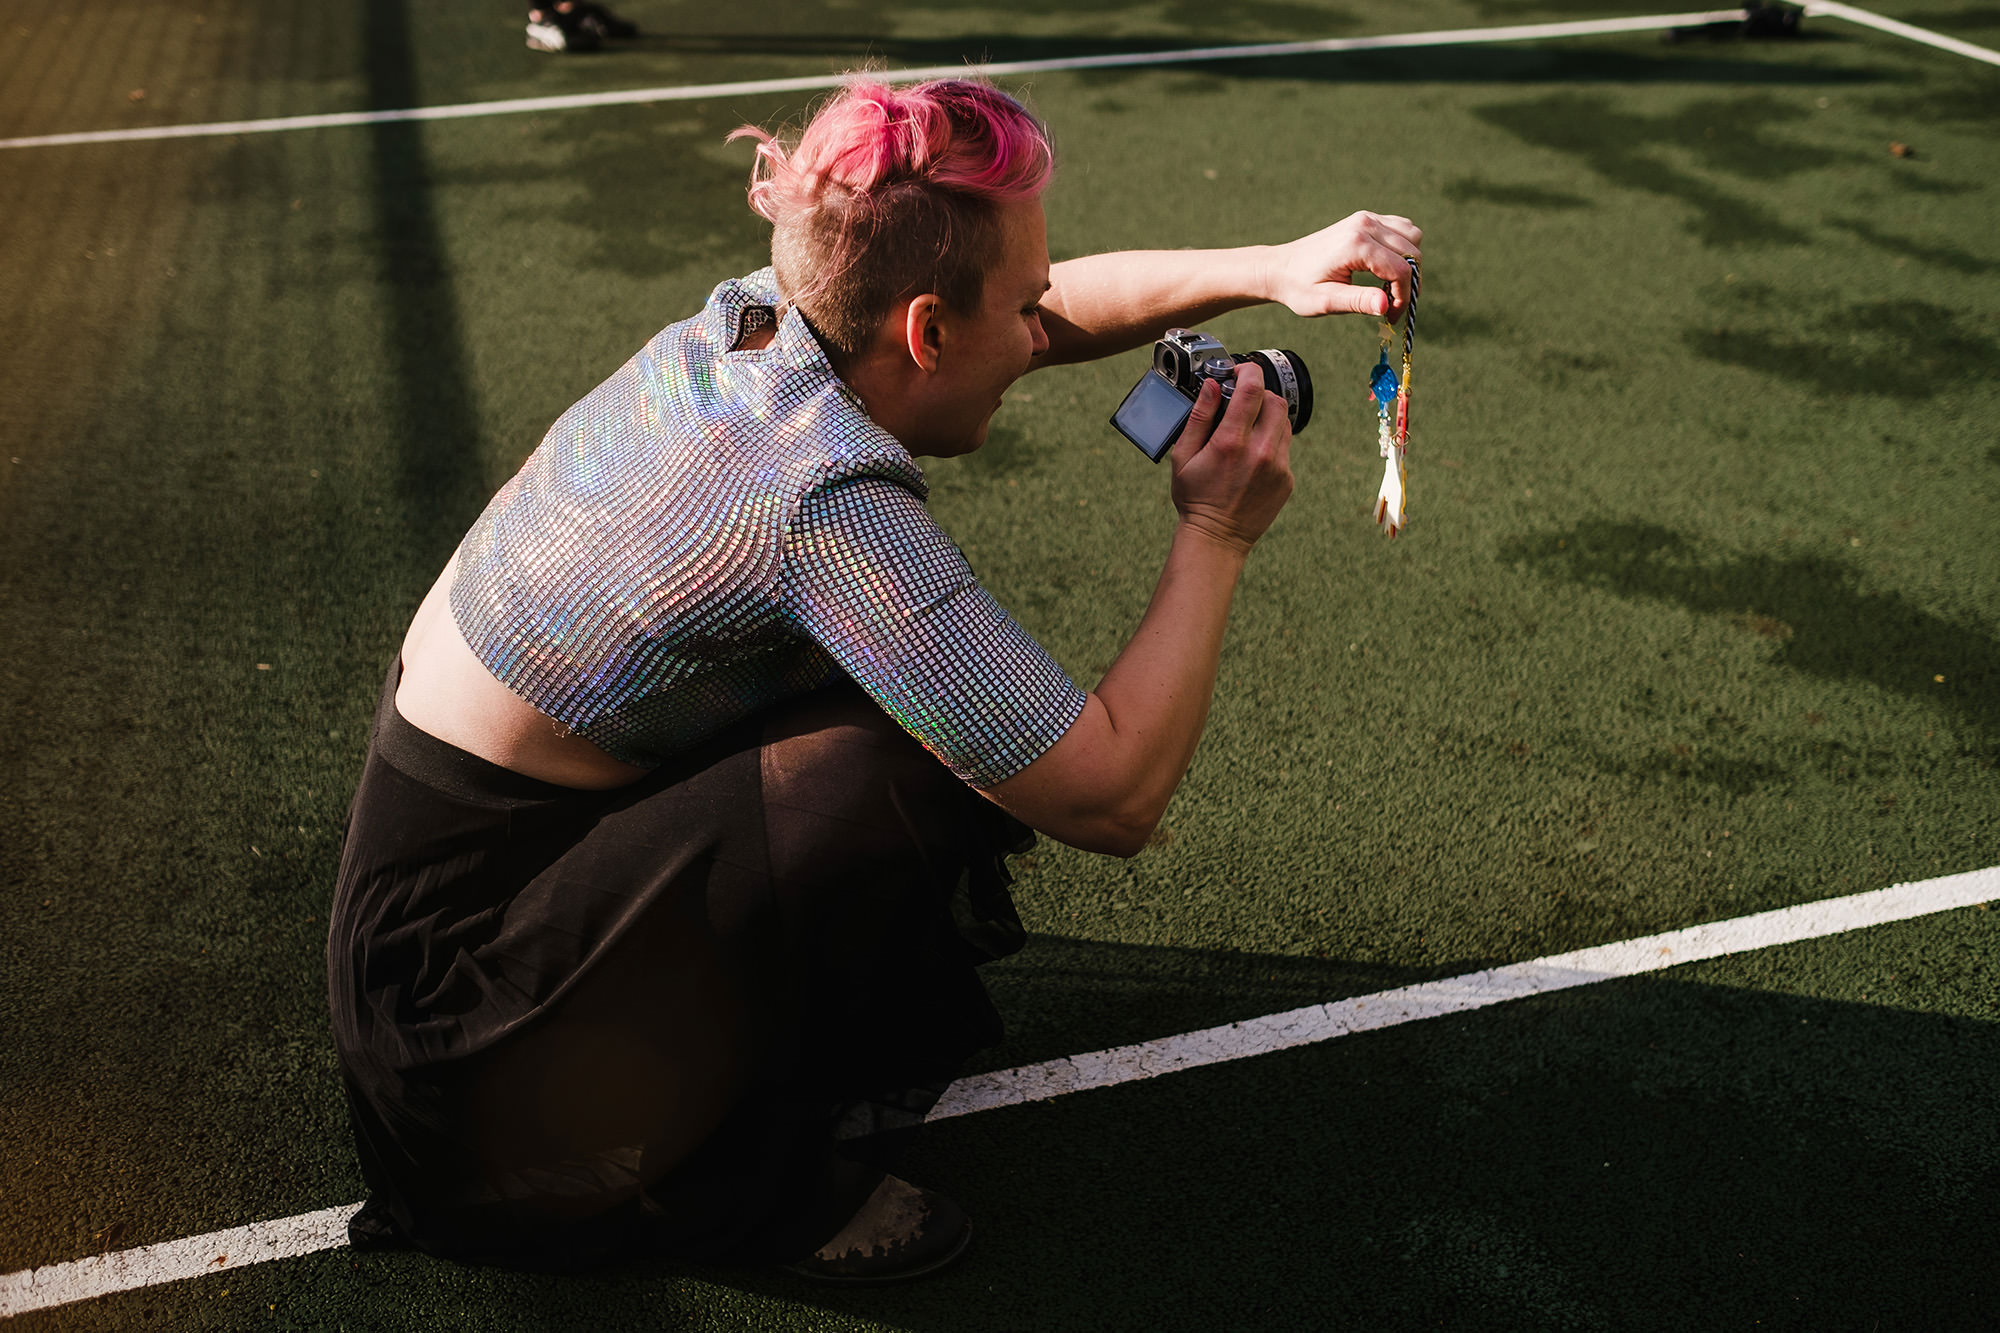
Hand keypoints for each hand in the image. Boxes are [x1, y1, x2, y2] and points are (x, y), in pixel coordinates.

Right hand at [1168, 365, 1295, 555]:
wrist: (1217, 538)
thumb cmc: (1195, 498)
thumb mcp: (1184, 456)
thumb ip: (1199, 416)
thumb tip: (1213, 386)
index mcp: (1231, 443)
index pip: (1252, 389)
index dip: (1248, 372)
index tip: (1239, 372)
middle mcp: (1260, 452)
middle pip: (1275, 400)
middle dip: (1259, 393)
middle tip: (1243, 401)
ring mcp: (1278, 467)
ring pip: (1284, 422)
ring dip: (1267, 416)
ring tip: (1247, 429)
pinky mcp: (1287, 479)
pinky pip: (1284, 447)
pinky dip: (1271, 441)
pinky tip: (1252, 456)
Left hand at [1261, 210, 1422, 321]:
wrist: (1280, 268)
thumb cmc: (1299, 288)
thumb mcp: (1327, 301)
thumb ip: (1358, 302)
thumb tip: (1386, 306)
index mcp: (1356, 244)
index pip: (1402, 270)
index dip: (1403, 297)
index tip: (1391, 316)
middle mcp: (1365, 225)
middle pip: (1413, 253)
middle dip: (1409, 283)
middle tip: (1390, 306)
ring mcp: (1367, 218)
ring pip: (1412, 237)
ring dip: (1409, 263)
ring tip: (1387, 287)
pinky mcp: (1367, 219)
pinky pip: (1402, 229)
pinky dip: (1402, 249)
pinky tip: (1384, 269)